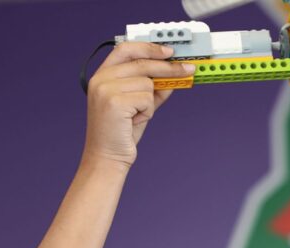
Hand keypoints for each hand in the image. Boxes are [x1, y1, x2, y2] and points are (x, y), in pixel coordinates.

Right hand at [82, 42, 194, 167]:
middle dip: (168, 67)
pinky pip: (147, 98)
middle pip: (142, 63)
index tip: (169, 52)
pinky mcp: (114, 102)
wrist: (107, 158)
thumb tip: (174, 75)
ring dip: (149, 103)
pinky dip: (147, 112)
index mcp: (102, 75)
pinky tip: (134, 121)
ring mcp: (105, 89)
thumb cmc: (121, 134)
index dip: (149, 48)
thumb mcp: (139, 105)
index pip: (126, 49)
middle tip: (188, 70)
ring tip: (136, 116)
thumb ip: (153, 89)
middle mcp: (100, 79)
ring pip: (147, 84)